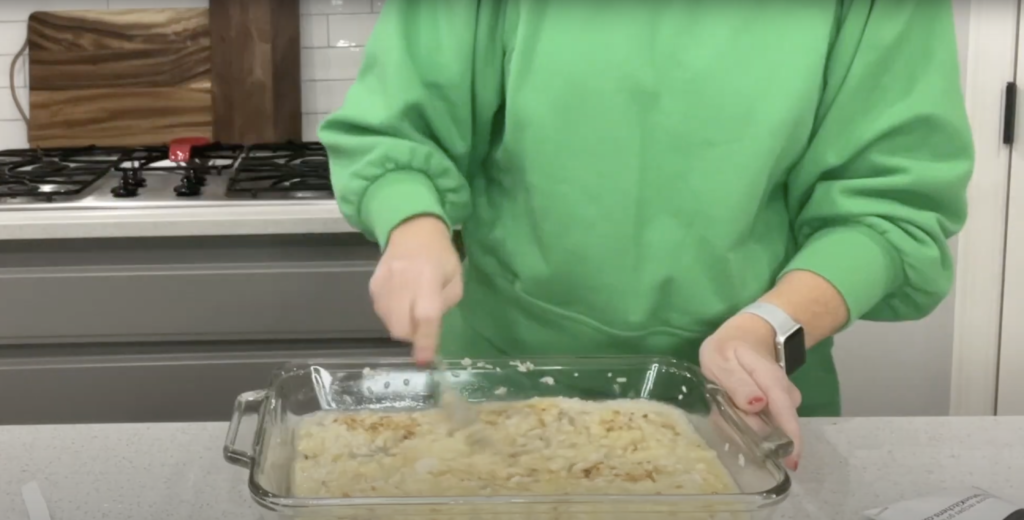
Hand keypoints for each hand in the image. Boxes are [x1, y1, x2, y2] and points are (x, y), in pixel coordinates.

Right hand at [370, 215, 462, 364]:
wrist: (412, 229)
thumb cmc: (440, 255)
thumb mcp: (455, 277)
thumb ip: (445, 303)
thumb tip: (430, 327)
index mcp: (428, 278)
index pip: (426, 316)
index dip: (425, 341)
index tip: (424, 360)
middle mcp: (403, 281)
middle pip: (401, 325)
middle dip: (413, 336)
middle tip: (423, 328)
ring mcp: (384, 283)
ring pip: (388, 322)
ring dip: (402, 326)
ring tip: (412, 309)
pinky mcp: (373, 284)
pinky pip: (380, 312)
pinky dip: (391, 315)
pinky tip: (401, 302)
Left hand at [699, 313, 801, 470]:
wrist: (748, 334)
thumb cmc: (730, 347)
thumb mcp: (722, 359)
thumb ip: (737, 383)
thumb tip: (757, 405)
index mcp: (772, 380)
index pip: (785, 412)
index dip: (790, 438)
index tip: (791, 462)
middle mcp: (784, 395)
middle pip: (771, 427)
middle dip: (745, 429)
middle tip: (720, 411)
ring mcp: (783, 401)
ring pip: (764, 426)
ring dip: (741, 424)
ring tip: (723, 404)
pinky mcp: (777, 407)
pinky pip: (760, 422)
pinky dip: (742, 420)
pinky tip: (730, 407)